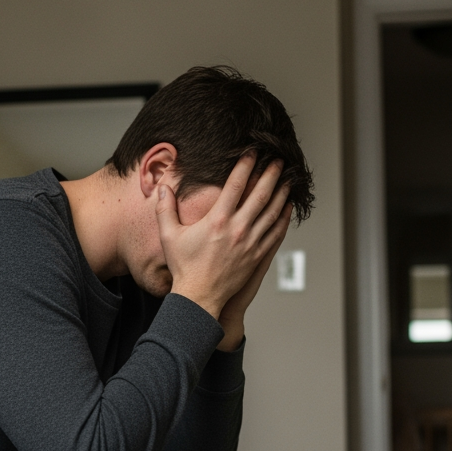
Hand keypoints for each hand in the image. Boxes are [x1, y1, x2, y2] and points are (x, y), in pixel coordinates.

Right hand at [156, 154, 291, 325]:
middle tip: (278, 160)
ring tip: (288, 179)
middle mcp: (237, 229)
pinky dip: (284, 218)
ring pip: (272, 212)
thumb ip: (165, 209)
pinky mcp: (257, 256)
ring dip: (281, 193)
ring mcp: (250, 243)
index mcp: (217, 220)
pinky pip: (275, 233)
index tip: (252, 153)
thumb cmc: (184, 267)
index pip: (235, 185)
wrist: (199, 298)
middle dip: (270, 174)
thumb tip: (163, 188)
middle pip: (260, 195)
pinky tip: (288, 207)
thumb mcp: (169, 236)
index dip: (245, 166)